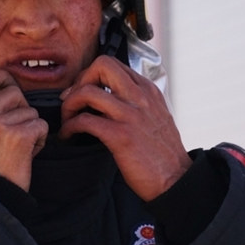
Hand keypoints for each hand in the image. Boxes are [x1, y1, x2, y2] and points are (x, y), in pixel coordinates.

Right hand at [0, 69, 47, 190]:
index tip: (7, 84)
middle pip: (13, 93)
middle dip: (22, 108)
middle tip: (18, 129)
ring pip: (30, 111)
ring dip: (31, 128)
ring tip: (19, 148)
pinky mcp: (18, 136)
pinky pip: (40, 125)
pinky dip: (40, 140)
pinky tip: (28, 154)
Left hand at [59, 56, 191, 200]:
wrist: (176, 179)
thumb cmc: (163, 153)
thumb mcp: (156, 116)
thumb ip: (137, 102)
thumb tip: (110, 98)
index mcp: (148, 91)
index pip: (113, 64)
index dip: (91, 76)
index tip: (82, 92)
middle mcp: (140, 97)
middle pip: (101, 65)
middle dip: (79, 80)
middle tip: (72, 101)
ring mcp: (130, 115)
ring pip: (87, 91)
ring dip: (69, 105)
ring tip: (68, 120)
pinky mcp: (120, 136)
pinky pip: (84, 120)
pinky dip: (69, 127)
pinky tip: (69, 136)